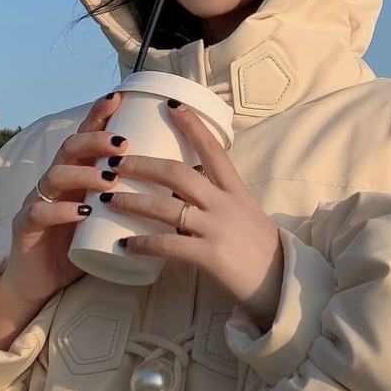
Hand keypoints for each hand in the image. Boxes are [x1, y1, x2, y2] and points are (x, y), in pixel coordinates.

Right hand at [0, 93, 123, 348]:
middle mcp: (56, 181)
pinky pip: (40, 213)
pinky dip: (61, 211)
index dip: (100, 116)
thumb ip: (135, 200)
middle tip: (124, 144)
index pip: (87, 137)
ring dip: (84, 174)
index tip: (120, 98)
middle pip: (70, 148)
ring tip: (109, 179)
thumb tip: (184, 188)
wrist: (40, 281)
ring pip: (55, 176)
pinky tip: (79, 212)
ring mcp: (38, 201)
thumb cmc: (81, 245)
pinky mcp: (26, 226)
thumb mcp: (109, 218)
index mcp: (77, 174)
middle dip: (96, 141)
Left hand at [103, 102, 283, 330]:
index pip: (213, 149)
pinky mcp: (211, 255)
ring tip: (108, 200)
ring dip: (132, 201)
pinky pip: (168, 246)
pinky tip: (124, 245)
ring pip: (166, 207)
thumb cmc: (261, 252)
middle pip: (178, 173)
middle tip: (115, 161)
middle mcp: (226, 204)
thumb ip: (218, 203)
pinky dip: (143, 244)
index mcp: (236, 191)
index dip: (192, 125)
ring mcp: (218, 229)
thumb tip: (185, 193)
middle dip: (142, 164)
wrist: (282, 286)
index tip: (171, 104)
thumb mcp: (245, 216)